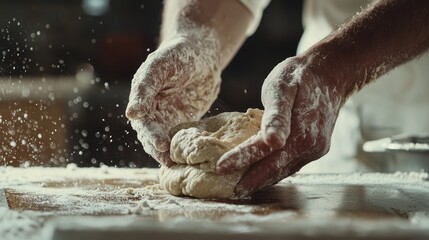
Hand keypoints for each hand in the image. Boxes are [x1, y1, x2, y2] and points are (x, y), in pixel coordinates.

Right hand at [126, 33, 220, 165]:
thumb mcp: (161, 65)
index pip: (143, 122)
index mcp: (142, 99)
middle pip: (152, 137)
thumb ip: (146, 87)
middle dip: (159, 149)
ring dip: (170, 153)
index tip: (160, 144)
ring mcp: (168, 118)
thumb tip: (132, 114)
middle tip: (170, 159)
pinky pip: (181, 138)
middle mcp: (152, 112)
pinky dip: (184, 149)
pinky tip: (191, 159)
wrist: (202, 54)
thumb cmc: (178, 54)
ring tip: (178, 165)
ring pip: (165, 141)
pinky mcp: (184, 123)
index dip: (150, 135)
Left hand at [216, 56, 345, 196]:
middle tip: (231, 192)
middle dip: (252, 181)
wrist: (330, 74)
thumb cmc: (300, 76)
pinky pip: (292, 164)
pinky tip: (264, 173)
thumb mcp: (283, 87)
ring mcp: (315, 150)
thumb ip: (277, 115)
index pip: (263, 152)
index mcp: (300, 131)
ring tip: (243, 187)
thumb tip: (272, 141)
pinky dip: (275, 170)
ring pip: (284, 170)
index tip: (220, 168)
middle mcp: (310, 146)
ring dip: (263, 180)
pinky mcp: (316, 149)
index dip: (240, 160)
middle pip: (275, 169)